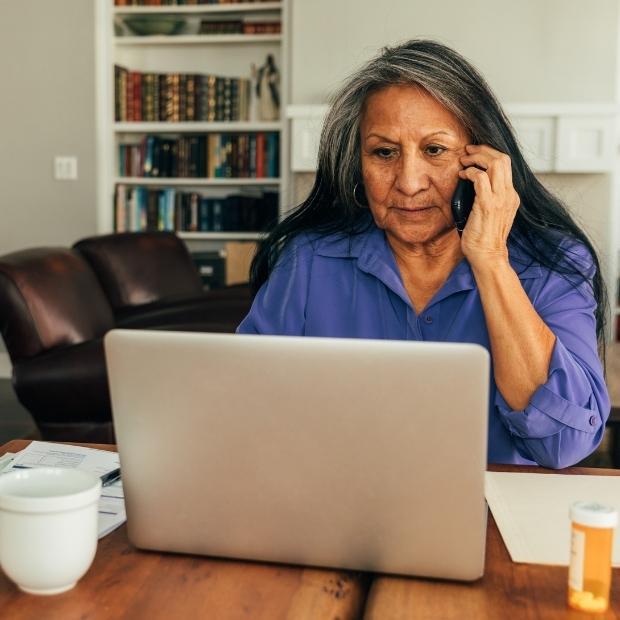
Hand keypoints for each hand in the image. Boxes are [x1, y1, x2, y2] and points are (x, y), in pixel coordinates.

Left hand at [457, 144, 519, 269]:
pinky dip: (470, 172)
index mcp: (511, 196)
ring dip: (476, 158)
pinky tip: (462, 176)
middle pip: (503, 158)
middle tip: (468, 151)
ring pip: (495, 163)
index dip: (490, 154)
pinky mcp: (487, 205)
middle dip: (484, 150)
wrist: (488, 256)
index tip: (475, 155)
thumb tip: (474, 186)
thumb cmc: (484, 238)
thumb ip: (488, 199)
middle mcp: (509, 195)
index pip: (506, 165)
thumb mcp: (491, 214)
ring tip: (464, 160)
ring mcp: (500, 199)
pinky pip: (480, 178)